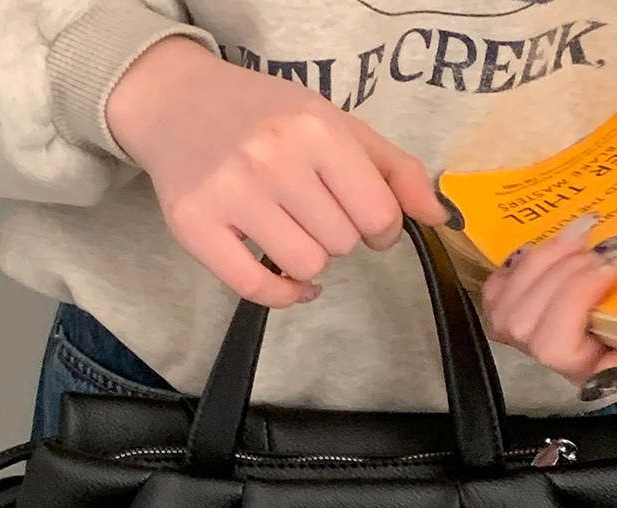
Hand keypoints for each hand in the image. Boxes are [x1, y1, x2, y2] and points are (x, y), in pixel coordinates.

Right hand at [107, 38, 450, 307]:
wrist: (178, 103)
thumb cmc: (265, 116)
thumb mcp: (335, 124)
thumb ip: (393, 169)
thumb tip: (438, 217)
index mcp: (315, 129)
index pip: (378, 214)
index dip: (380, 227)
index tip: (362, 217)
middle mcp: (273, 158)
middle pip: (341, 244)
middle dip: (337, 237)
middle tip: (313, 213)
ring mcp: (231, 194)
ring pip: (305, 267)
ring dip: (308, 260)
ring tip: (291, 231)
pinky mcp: (196, 227)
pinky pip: (257, 288)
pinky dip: (282, 294)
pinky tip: (286, 279)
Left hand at [482, 220, 616, 400]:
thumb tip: (615, 365)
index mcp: (589, 368)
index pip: (554, 346)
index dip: (573, 299)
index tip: (612, 267)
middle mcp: (555, 355)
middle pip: (521, 323)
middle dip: (557, 275)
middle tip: (596, 247)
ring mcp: (535, 329)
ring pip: (505, 305)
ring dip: (539, 262)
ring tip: (579, 236)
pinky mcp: (525, 304)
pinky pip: (498, 290)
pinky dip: (517, 265)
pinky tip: (551, 248)